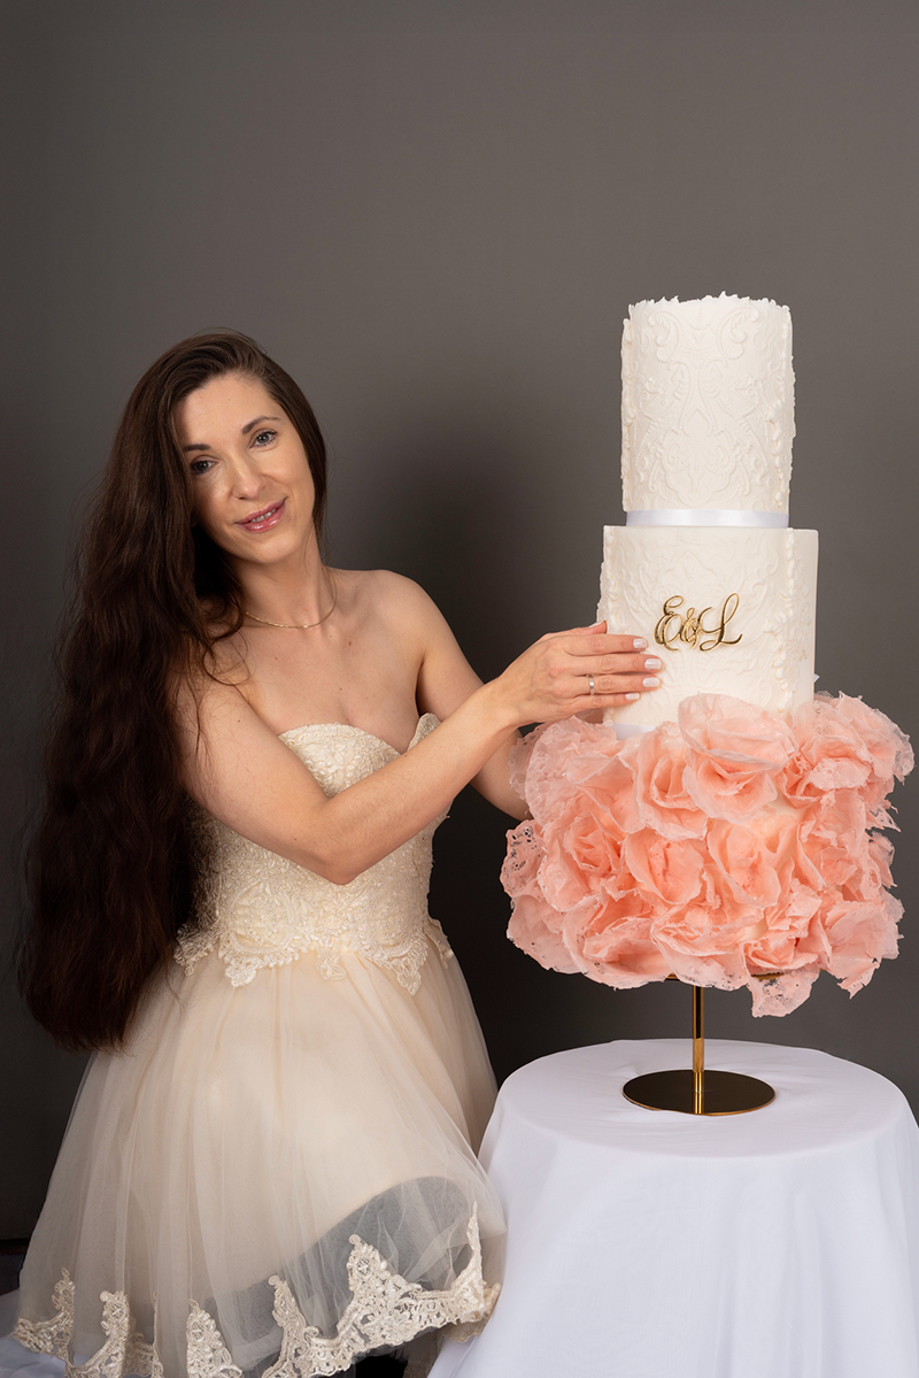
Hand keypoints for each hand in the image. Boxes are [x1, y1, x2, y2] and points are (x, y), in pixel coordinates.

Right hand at [496, 620, 660, 725]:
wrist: (507, 699)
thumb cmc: (526, 670)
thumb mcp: (546, 643)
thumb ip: (576, 635)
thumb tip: (604, 627)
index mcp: (558, 646)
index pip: (598, 643)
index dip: (623, 642)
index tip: (642, 643)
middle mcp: (561, 667)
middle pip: (606, 663)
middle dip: (634, 662)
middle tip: (656, 661)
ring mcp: (565, 688)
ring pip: (606, 684)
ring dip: (633, 682)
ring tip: (652, 680)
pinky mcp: (567, 707)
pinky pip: (598, 702)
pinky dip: (618, 699)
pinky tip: (634, 696)